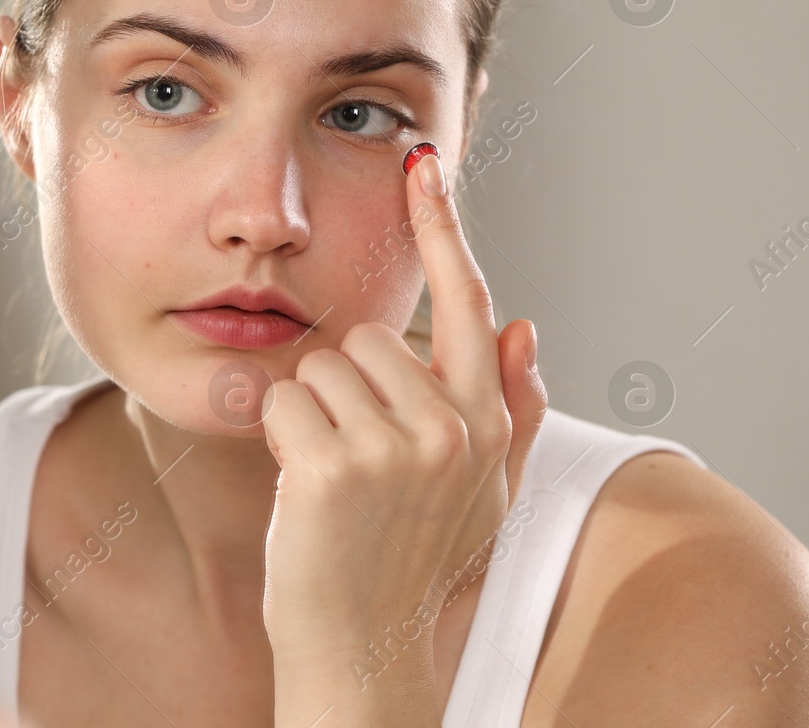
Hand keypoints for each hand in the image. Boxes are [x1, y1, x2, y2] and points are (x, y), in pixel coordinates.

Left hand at [260, 150, 545, 721]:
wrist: (362, 644)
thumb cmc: (409, 559)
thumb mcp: (481, 489)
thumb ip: (510, 407)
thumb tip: (530, 326)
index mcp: (485, 422)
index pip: (470, 303)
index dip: (440, 228)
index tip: (422, 164)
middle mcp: (453, 429)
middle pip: (367, 339)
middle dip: (344, 388)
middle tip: (353, 458)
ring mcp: (398, 449)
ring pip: (319, 369)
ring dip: (310, 417)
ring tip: (331, 478)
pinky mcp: (338, 468)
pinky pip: (283, 404)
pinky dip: (277, 440)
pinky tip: (302, 491)